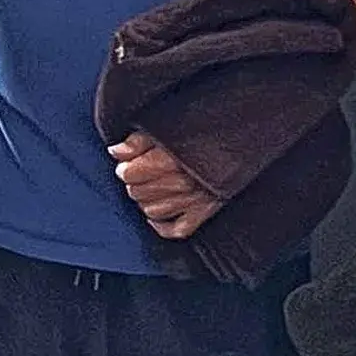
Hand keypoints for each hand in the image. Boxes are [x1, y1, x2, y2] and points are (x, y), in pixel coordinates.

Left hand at [108, 132, 223, 238]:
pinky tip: (154, 214)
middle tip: (137, 171)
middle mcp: (183, 183)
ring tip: (148, 187)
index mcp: (171, 160)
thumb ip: (138, 140)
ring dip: (145, 200)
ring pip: (153, 211)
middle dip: (134, 182)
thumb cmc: (203, 128)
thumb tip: (115, 152)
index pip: (131, 174)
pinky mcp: (205, 211)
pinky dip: (161, 225)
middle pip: (138, 193)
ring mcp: (195, 200)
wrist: (241, 135)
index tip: (126, 161)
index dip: (124, 166)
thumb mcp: (167, 125)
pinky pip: (177, 229)